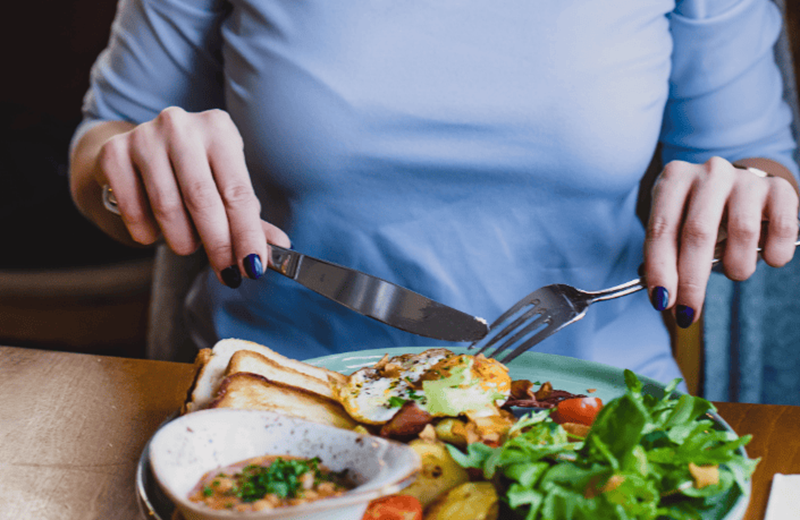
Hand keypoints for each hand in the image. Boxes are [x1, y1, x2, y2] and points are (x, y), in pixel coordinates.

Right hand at [95, 107, 290, 286]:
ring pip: (168, 208)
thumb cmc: (193, 172)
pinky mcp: (113, 154)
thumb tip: (279, 248)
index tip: (253, 267)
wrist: (136, 152)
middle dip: (218, 245)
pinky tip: (156, 230)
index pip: (238, 192)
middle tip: (227, 273)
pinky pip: (135, 212)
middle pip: (203, 200)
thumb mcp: (225, 184)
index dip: (247, 235)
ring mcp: (144, 137)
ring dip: (183, 240)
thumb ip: (250, 217)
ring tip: (188, 244)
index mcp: (219, 129)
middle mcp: (181, 126)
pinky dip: (149, 234)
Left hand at [643, 156, 798, 326]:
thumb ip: (667, 256)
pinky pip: (782, 228)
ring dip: (737, 267)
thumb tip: (662, 297)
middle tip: (689, 311)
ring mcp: (745, 178)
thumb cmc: (698, 215)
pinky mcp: (779, 189)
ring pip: (743, 232)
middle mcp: (709, 173)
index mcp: (673, 180)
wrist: (739, 188)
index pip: (661, 230)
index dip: (660, 269)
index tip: (661, 302)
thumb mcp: (675, 226)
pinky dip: (774, 253)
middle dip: (692, 280)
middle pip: (698, 232)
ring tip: (735, 271)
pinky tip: (769, 258)